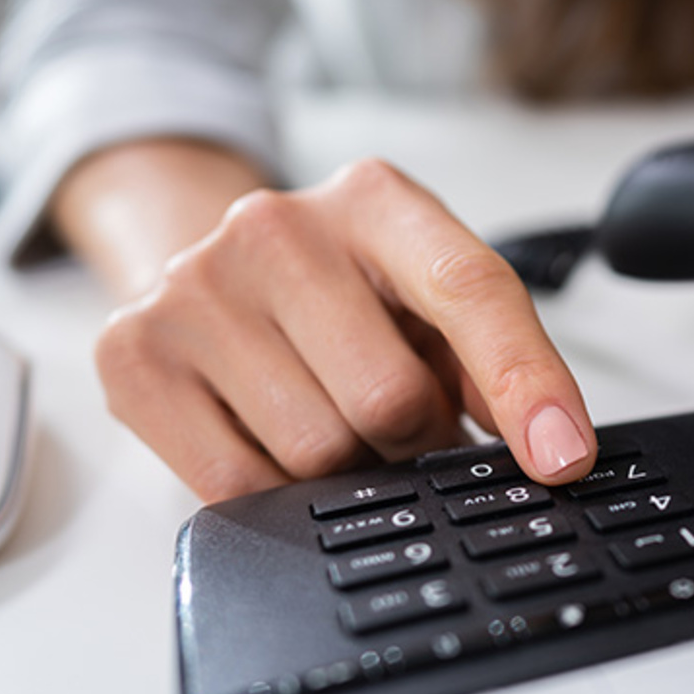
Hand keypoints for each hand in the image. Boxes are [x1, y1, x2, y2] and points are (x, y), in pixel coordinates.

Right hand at [72, 147, 596, 503]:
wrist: (204, 268)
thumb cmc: (343, 297)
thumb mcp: (427, 299)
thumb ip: (495, 358)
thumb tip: (549, 448)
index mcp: (376, 200)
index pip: (470, 289)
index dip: (526, 382)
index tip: (561, 457)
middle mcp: (276, 225)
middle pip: (390, 398)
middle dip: (411, 438)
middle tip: (395, 421)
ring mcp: (193, 285)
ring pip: (315, 451)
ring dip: (342, 467)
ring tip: (329, 418)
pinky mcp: (132, 354)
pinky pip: (237, 485)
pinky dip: (274, 492)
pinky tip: (269, 439)